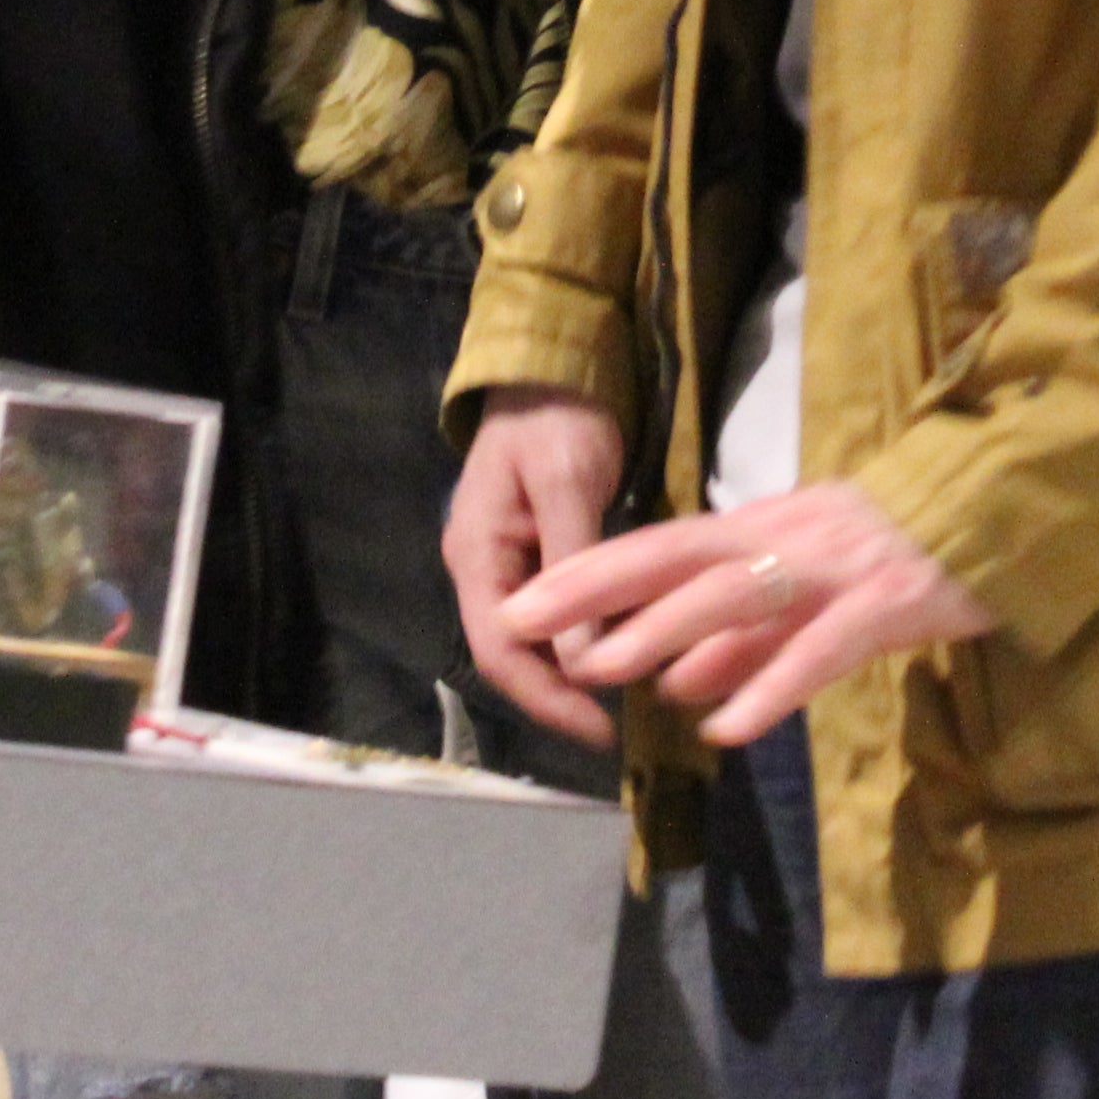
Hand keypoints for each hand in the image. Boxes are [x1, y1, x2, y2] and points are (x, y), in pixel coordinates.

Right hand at [444, 390, 627, 744]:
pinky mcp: (531, 553)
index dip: (544, 698)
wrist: (554, 367)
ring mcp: (503, 562)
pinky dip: (579, 640)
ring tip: (622, 699)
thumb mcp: (568, 483)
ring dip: (568, 673)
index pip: (498, 651)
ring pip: (530, 639)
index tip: (598, 730)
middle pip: (510, 655)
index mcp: (476, 553)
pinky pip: (548, 614)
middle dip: (558, 694)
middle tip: (617, 725)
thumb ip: (572, 566)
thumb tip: (580, 658)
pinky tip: (617, 652)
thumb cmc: (558, 417)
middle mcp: (480, 567)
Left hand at [505, 477, 995, 748]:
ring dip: (666, 632)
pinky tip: (727, 727)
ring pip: (736, 595)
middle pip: (676, 557)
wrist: (998, 514)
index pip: (659, 544)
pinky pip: (819, 647)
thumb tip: (677, 684)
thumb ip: (747, 637)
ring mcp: (834, 569)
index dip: (589, 573)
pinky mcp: (886, 604)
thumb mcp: (810, 586)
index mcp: (763, 528)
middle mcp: (785, 538)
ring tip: (606, 669)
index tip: (522, 601)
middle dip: (598, 590)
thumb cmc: (896, 555)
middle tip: (528, 623)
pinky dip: (771, 684)